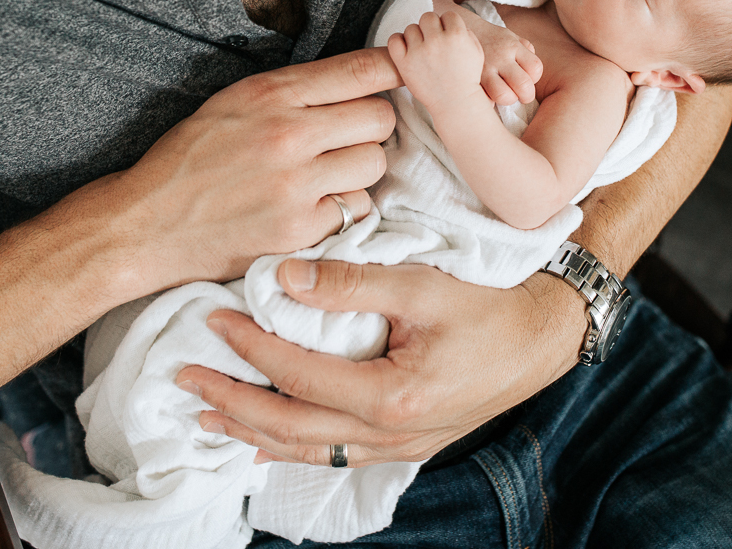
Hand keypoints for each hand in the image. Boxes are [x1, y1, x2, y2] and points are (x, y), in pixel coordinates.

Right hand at [78, 49, 399, 293]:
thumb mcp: (232, 102)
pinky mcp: (299, 230)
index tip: (398, 77)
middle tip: (347, 138)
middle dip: (371, 126)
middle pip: (380, 118)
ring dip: (360, 170)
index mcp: (271, 93)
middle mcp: (288, 134)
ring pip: (374, 165)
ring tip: (327, 175)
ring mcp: (296, 185)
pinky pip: (355, 210)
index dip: (391, 71)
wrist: (145, 223)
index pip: (362, 69)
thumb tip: (360, 77)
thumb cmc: (188, 160)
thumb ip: (293, 91)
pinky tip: (311, 208)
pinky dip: (341, 210)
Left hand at [174, 259, 586, 466]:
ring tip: (209, 414)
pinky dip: (293, 446)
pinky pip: (336, 454)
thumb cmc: (492, 306)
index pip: (298, 375)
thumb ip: (353, 282)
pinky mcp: (406, 443)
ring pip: (308, 449)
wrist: (545, 338)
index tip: (214, 319)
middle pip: (289, 426)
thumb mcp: (423, 285)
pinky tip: (266, 440)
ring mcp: (398, 446)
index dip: (250, 347)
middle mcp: (389, 434)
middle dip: (232, 401)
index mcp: (391, 396)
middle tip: (186, 376)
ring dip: (252, 431)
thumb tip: (286, 277)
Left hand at [386, 4, 484, 112]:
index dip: (447, 25)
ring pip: (411, 28)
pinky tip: (407, 50)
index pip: (447, 15)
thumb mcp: (476, 51)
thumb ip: (465, 31)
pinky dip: (398, 42)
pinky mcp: (404, 63)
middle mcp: (437, 40)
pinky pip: (394, 39)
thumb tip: (448, 20)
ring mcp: (419, 51)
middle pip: (427, 17)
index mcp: (457, 34)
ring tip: (422, 50)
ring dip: (416, 36)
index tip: (447, 37)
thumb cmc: (467, 77)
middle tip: (433, 42)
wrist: (456, 103)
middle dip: (431, 27)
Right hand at [427, 0, 542, 105]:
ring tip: (501, 94)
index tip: (525, 78)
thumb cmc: (487, 38)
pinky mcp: (470, 78)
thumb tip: (533, 71)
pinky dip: (486, 100)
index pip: (535, 68)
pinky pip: (484, 99)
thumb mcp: (508, 36)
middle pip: (524, 86)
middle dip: (525, 95)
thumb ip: (524, 49)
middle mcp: (500, 56)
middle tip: (517, 93)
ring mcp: (484, 68)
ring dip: (506, 99)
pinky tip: (484, 93)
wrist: (455, 29)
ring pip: (505, 96)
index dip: (534, 78)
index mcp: (512, 45)